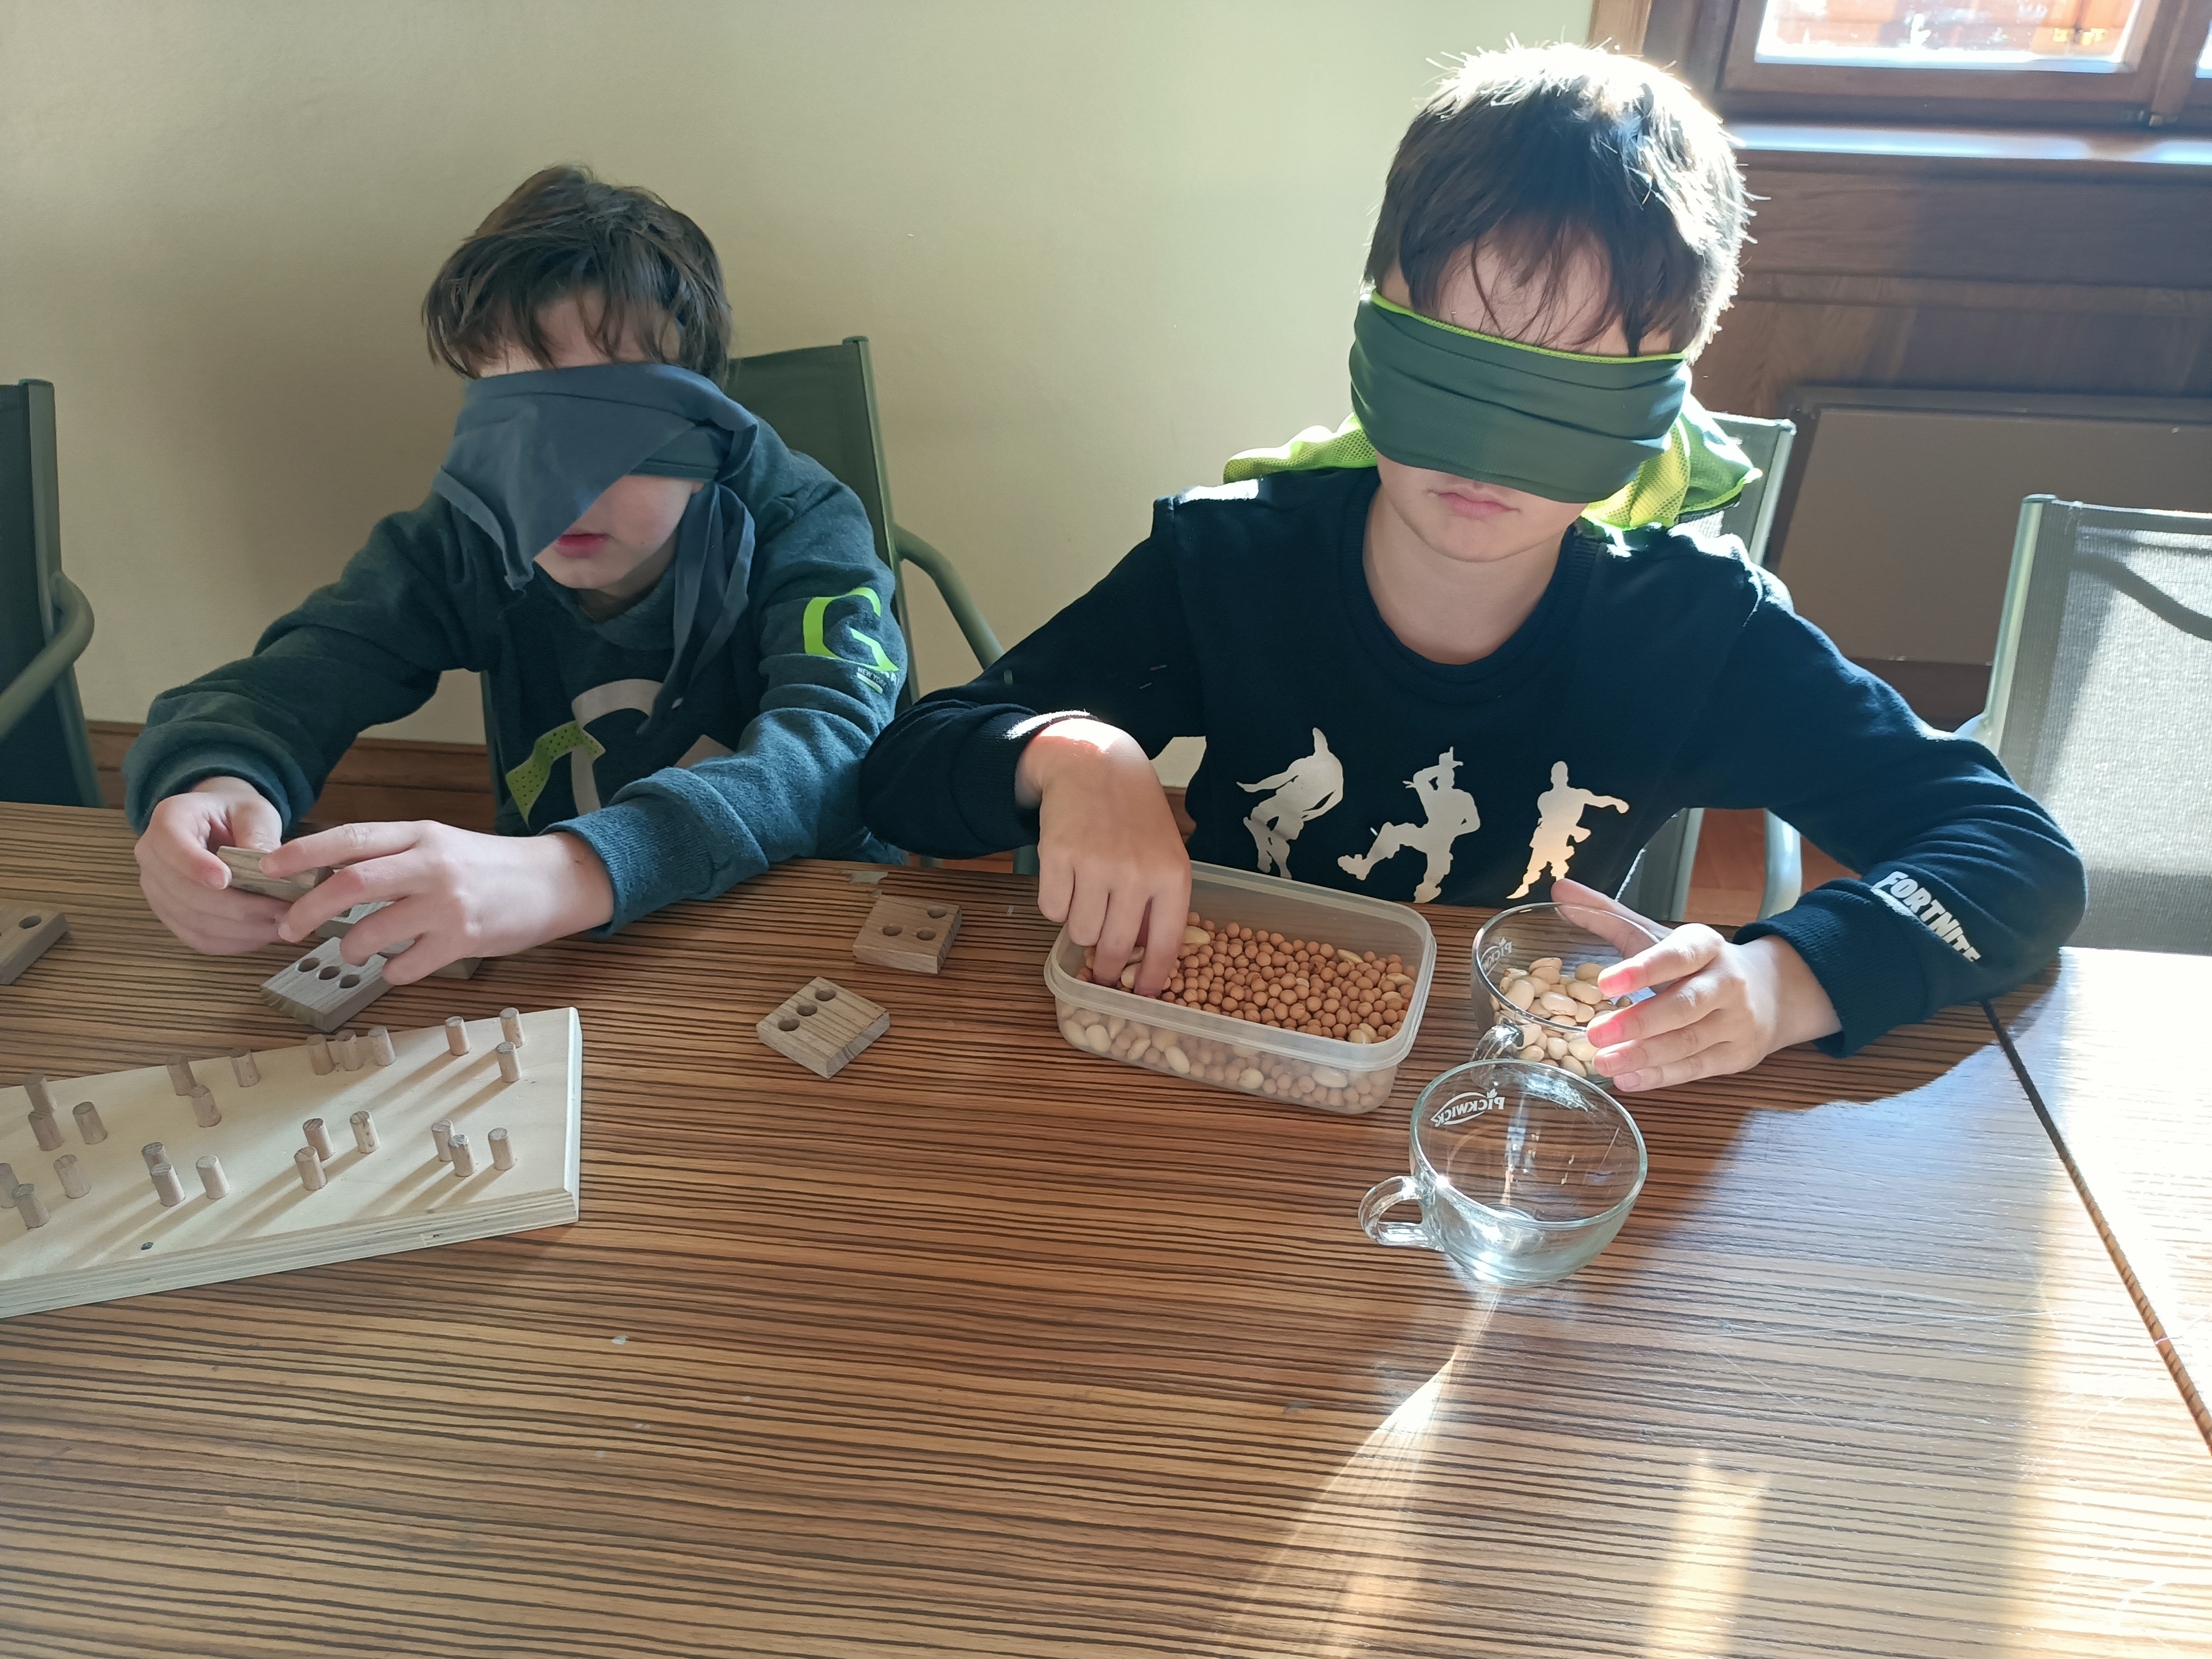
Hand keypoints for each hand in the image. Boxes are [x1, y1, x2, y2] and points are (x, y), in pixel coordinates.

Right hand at [134, 776, 293, 953]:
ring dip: (241, 929)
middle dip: (237, 907)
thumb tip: (267, 869)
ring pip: (193, 921)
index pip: (172, 846)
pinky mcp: (171, 916)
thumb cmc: (235, 814)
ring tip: (281, 924)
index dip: (196, 867)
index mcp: (169, 820)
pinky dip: (233, 941)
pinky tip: (263, 934)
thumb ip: (258, 834)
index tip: (225, 879)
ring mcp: (157, 891)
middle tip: (280, 909)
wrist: (219, 825)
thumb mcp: (253, 811)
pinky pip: (198, 938)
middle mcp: (152, 857)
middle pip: (185, 892)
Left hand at [264, 821, 614, 983]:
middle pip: (350, 883)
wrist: (553, 882)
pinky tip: (400, 963)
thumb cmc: (489, 866)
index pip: (350, 839)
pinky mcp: (464, 940)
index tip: (268, 868)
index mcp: (421, 835)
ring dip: (350, 947)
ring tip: (352, 950)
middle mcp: (432, 865)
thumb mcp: (438, 844)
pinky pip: (406, 965)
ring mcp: (448, 905)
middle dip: (308, 908)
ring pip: (372, 932)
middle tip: (289, 927)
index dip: (303, 853)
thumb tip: (326, 874)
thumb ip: (390, 854)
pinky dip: (391, 971)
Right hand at [1016, 718, 1189, 996]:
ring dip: (1079, 926)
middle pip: (1114, 947)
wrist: (1095, 765)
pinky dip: (1056, 904)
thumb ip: (1160, 904)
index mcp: (1172, 876)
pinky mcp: (1058, 857)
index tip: (1141, 997)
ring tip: (1086, 897)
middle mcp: (1136, 873)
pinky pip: (1052, 910)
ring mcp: (1095, 865)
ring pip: (1079, 933)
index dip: (1150, 979)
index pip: (1164, 945)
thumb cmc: (1135, 816)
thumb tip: (1146, 959)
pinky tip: (1068, 878)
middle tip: (1100, 969)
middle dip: (1105, 967)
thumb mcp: (1165, 854)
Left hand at [1551, 878, 1840, 1092]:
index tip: (1605, 981)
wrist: (1771, 991)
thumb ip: (1609, 916)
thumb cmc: (1698, 963)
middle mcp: (1726, 983)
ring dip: (1644, 1055)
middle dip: (1639, 1022)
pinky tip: (1628, 1079)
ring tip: (1605, 1061)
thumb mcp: (1659, 936)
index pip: (1677, 955)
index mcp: (1705, 947)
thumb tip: (1560, 890)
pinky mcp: (1737, 1055)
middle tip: (1595, 1033)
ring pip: (1688, 1041)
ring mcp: (1736, 1022)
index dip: (1643, 969)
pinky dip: (1660, 1076)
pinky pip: (1696, 1068)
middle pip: (1683, 1005)